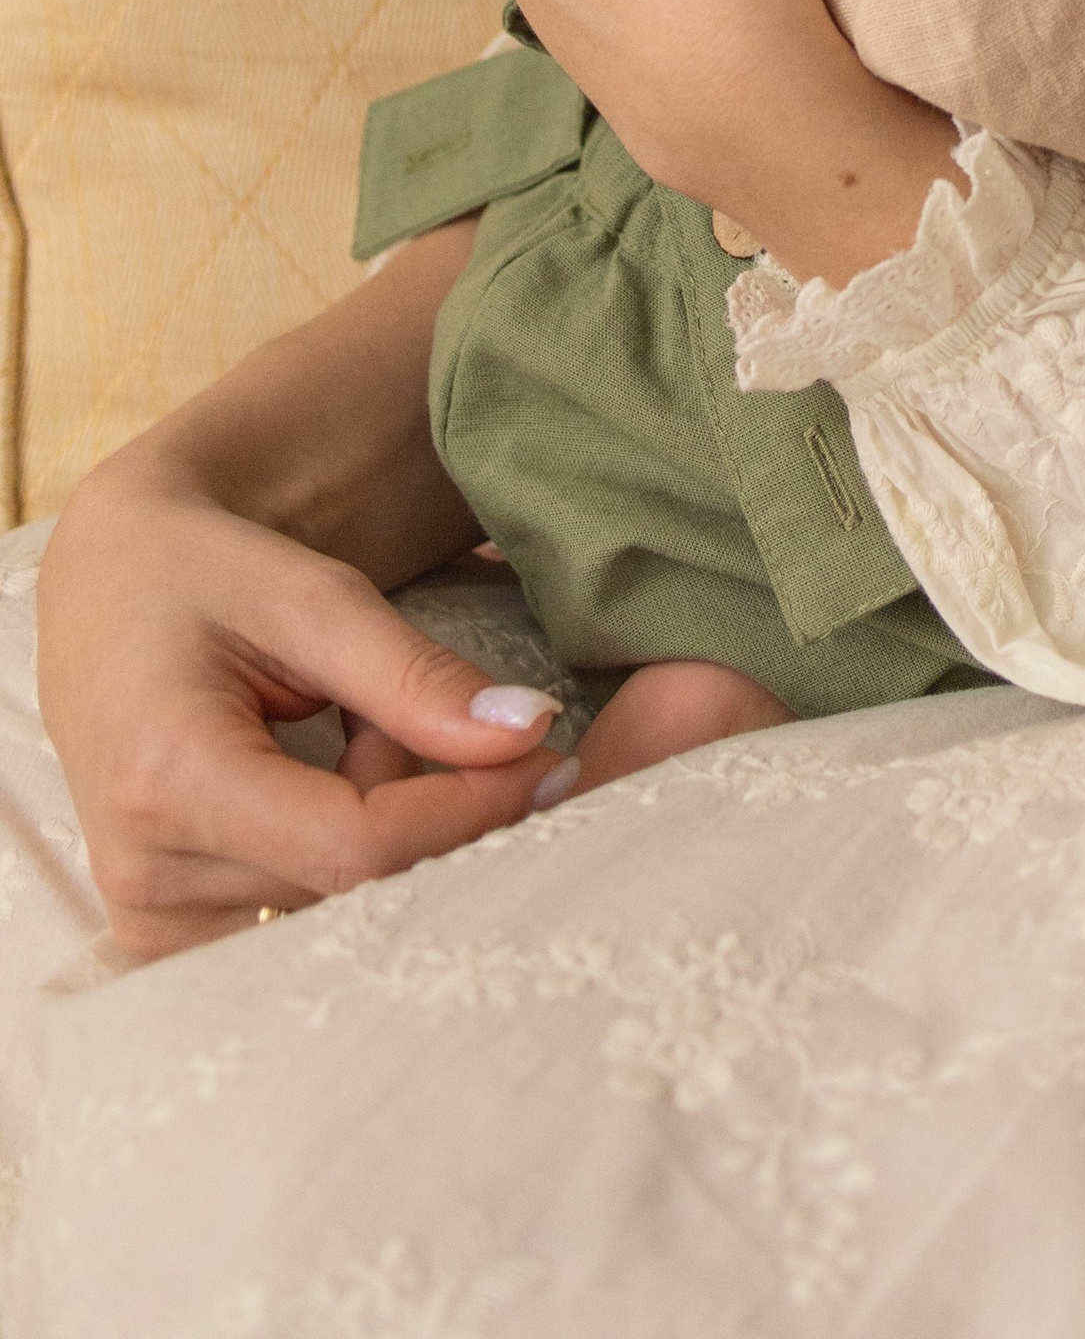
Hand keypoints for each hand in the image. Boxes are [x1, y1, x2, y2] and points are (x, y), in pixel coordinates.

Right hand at [38, 232, 563, 957]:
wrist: (110, 591)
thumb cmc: (209, 576)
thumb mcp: (312, 598)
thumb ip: (415, 676)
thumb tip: (527, 734)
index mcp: (169, 778)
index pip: (355, 846)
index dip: (470, 811)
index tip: (546, 759)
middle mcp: (146, 872)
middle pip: (355, 886)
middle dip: (421, 805)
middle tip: (403, 715)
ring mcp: (150, 918)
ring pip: (338, 909)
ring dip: (379, 829)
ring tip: (344, 734)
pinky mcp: (166, 935)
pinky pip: (300, 920)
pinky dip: (339, 858)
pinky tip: (317, 782)